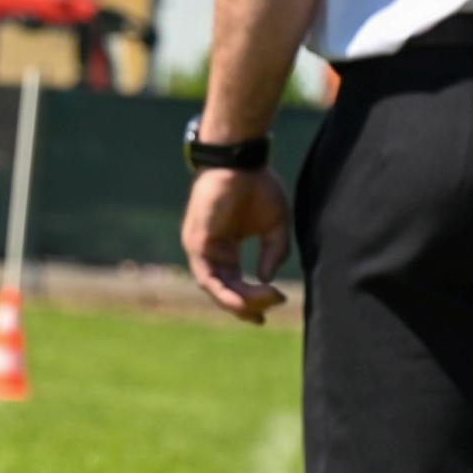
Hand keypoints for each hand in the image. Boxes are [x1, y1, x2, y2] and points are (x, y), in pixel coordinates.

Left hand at [180, 167, 290, 323]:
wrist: (241, 160)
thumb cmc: (258, 186)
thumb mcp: (276, 225)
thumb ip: (274, 253)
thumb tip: (267, 280)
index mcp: (226, 250)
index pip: (234, 283)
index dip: (250, 300)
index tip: (270, 309)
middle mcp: (211, 253)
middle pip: (224, 290)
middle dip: (247, 305)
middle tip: (267, 312)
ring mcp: (200, 248)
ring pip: (215, 287)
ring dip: (237, 301)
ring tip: (261, 306)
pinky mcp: (196, 242)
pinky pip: (207, 276)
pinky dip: (223, 290)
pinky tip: (241, 299)